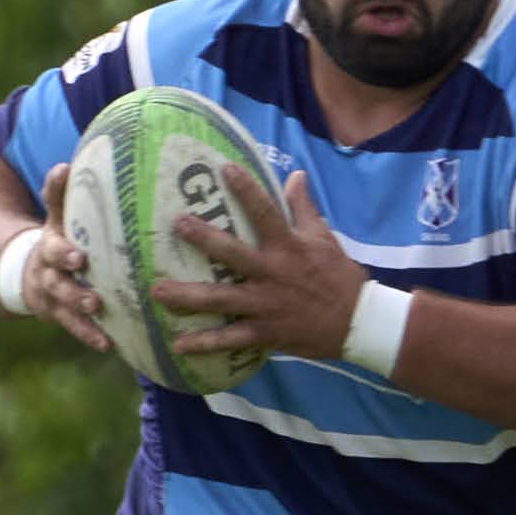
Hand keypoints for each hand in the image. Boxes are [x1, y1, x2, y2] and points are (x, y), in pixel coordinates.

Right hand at [27, 167, 114, 353]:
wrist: (29, 273)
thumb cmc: (56, 239)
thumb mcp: (54, 217)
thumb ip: (58, 194)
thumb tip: (65, 165)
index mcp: (49, 248)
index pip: (54, 248)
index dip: (64, 253)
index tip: (79, 257)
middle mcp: (49, 276)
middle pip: (58, 285)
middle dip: (74, 293)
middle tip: (93, 299)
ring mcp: (54, 299)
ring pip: (66, 311)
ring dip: (83, 319)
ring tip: (103, 330)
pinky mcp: (62, 317)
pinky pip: (76, 329)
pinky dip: (90, 337)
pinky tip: (108, 346)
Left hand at [154, 170, 363, 360]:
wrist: (358, 322)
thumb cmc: (339, 277)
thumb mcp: (324, 238)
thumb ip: (303, 207)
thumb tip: (295, 174)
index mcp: (288, 247)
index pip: (266, 212)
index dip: (247, 189)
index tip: (224, 169)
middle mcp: (273, 273)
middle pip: (232, 254)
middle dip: (203, 239)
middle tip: (176, 225)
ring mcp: (266, 305)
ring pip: (221, 299)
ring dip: (187, 296)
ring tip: (157, 291)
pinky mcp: (266, 332)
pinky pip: (230, 340)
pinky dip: (205, 343)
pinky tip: (178, 345)